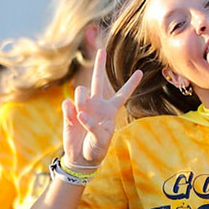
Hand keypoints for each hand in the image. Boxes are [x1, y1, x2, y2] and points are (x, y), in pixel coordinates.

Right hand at [64, 48, 139, 166]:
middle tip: (101, 50)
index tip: (140, 72)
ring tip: (81, 113)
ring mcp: (82, 107)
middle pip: (98, 81)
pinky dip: (69, 111)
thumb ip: (93, 126)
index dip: (131, 83)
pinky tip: (72, 119)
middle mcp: (97, 105)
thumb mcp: (101, 140)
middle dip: (100, 65)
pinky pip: (68, 104)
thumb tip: (81, 113)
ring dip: (81, 98)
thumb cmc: (96, 149)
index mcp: (110, 110)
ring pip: (81, 90)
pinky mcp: (69, 111)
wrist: (81, 157)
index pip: (122, 94)